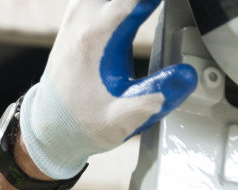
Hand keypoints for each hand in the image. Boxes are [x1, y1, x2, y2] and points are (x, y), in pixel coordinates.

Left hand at [22, 0, 198, 179]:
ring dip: (134, 0)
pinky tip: (141, 6)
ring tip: (152, 10)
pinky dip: (126, 1)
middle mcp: (84, 15)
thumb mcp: (122, 118)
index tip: (188, 7)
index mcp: (97, 34)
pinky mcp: (81, 14)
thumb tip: (188, 75)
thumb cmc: (82, 124)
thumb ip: (156, 96)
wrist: (49, 129)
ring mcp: (80, 11)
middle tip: (166, 11)